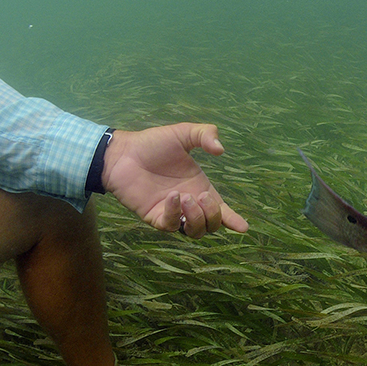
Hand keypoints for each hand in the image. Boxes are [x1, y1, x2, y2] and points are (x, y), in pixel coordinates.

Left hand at [101, 123, 248, 237]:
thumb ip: (204, 134)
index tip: (243, 227)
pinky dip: (175, 214)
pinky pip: (171, 226)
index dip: (233, 220)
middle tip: (200, 196)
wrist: (123, 153)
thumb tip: (221, 150)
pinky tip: (171, 197)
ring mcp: (172, 212)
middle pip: (211, 225)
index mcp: (200, 188)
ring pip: (195, 232)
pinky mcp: (155, 217)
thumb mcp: (183, 133)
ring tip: (186, 196)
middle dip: (213, 215)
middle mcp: (189, 204)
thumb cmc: (152, 143)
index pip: (221, 210)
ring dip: (196, 217)